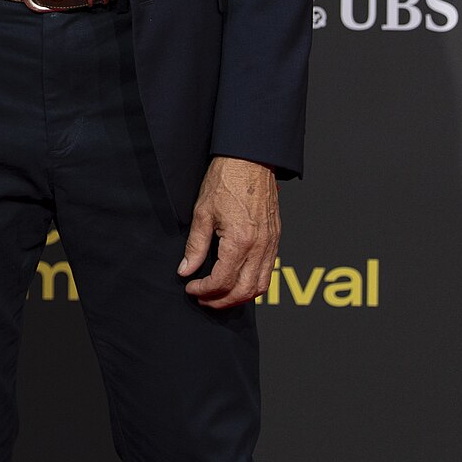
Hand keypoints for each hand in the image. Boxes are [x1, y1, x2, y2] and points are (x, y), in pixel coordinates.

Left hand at [179, 156, 279, 308]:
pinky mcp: (275, 239)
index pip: (223, 281)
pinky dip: (253, 284)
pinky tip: (236, 281)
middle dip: (222, 301)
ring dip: (240, 297)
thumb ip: (195, 246)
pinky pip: (268, 272)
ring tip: (218, 296)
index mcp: (240, 241)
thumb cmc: (225, 181)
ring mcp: (271, 244)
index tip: (190, 288)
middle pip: (245, 291)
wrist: (250, 160)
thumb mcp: (202, 212)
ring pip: (261, 286)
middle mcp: (260, 247)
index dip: (205, 290)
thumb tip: (185, 270)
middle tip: (202, 299)